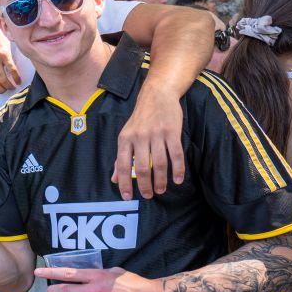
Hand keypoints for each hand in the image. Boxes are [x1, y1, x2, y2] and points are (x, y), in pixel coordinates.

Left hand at [111, 85, 183, 199]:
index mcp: (125, 138)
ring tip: (161, 189)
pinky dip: (178, 169)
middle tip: (149, 195)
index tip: (128, 197)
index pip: (121, 165)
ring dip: (161, 180)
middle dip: (145, 185)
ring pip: (159, 163)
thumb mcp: (125, 135)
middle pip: (141, 167)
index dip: (124, 183)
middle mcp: (139, 137)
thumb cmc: (140, 119)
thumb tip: (114, 179)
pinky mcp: (172, 131)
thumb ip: (120, 157)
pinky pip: (176, 154)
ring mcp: (156, 134)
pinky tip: (178, 179)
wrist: (157, 95)